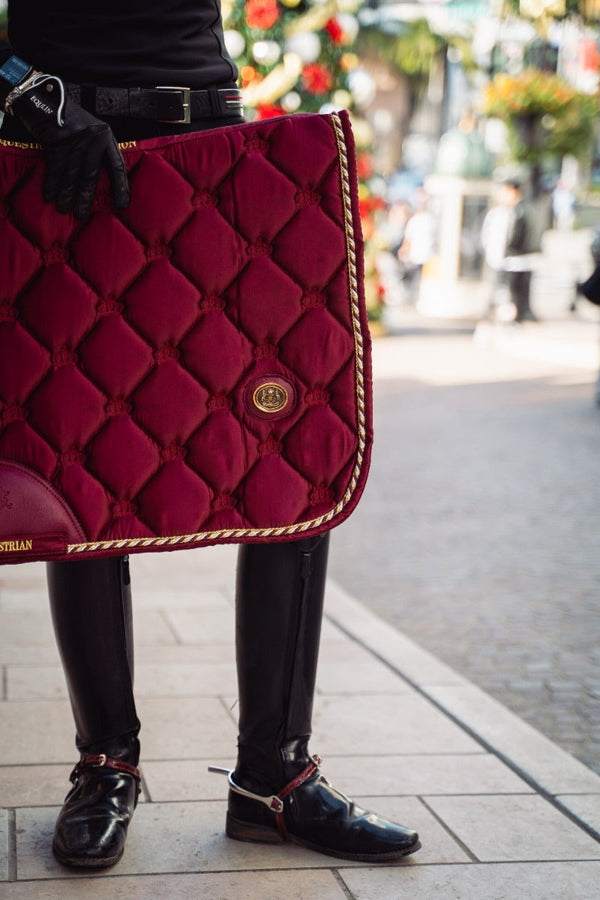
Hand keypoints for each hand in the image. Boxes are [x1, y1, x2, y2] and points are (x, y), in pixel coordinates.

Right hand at [8, 73, 128, 218]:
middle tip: (82, 214)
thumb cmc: (70, 119)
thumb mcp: (91, 130)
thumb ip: (98, 151)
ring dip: (66, 193)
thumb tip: (101, 180)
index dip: (120, 187)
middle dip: (86, 196)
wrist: (45, 98)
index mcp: (106, 136)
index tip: (122, 204)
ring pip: (72, 173)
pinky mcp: (58, 141)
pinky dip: (52, 182)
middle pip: (91, 174)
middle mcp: (93, 138)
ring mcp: (75, 139)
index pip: (117, 165)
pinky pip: (56, 167)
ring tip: (64, 208)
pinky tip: (50, 194)